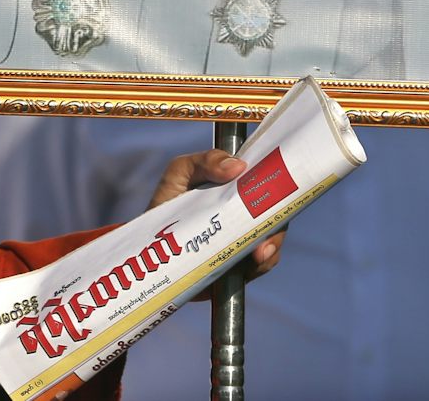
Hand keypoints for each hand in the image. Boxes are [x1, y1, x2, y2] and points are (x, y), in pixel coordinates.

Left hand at [149, 150, 285, 284]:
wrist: (146, 247)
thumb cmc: (165, 201)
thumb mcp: (180, 172)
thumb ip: (205, 161)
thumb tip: (238, 167)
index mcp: (235, 188)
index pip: (266, 186)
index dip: (279, 190)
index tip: (282, 196)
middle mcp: (242, 214)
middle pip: (275, 218)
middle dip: (277, 228)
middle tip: (267, 239)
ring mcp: (241, 240)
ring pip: (270, 243)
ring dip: (271, 250)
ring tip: (258, 257)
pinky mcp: (236, 265)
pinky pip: (257, 267)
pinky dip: (259, 267)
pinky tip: (251, 267)